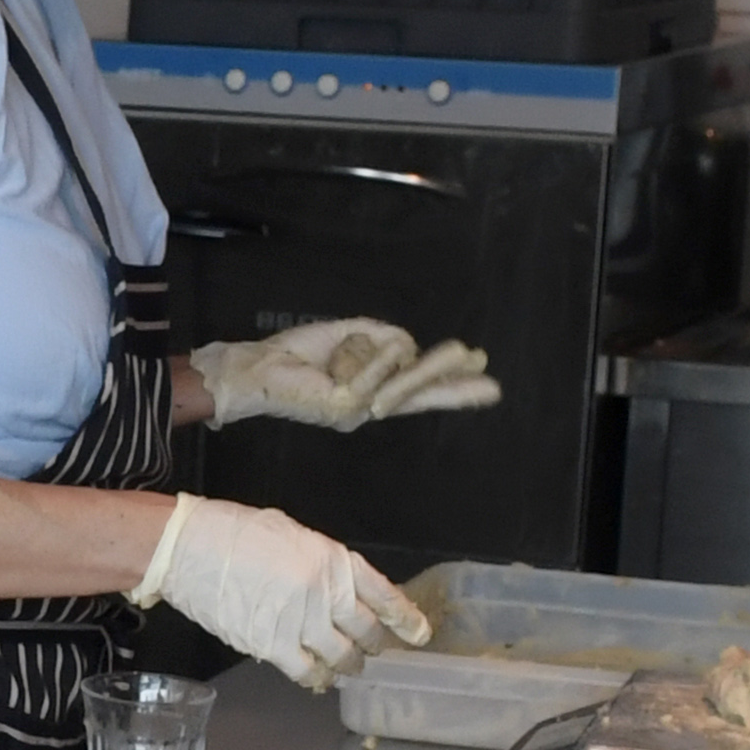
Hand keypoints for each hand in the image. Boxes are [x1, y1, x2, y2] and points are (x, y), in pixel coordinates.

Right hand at [129, 496, 433, 687]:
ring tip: (347, 668)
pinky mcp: (272, 644)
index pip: (383, 594)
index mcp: (333, 559)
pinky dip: (316, 678)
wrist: (189, 548)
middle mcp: (324, 592)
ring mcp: (300, 621)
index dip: (406, 618)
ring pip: (341, 657)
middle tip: (373, 652)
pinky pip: (306, 671)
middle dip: (375, 645)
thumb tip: (333, 592)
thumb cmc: (237, 534)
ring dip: (348, 666)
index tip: (419, 634)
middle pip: (366, 631)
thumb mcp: (293, 536)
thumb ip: (320, 565)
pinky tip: (316, 679)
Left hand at [186, 318, 499, 429]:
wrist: (259, 367)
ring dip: (403, 357)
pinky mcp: (345, 407)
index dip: (455, 388)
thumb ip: (386, 340)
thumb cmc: (302, 353)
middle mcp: (372, 408)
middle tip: (479, 357)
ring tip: (416, 355)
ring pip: (402, 373)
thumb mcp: (355, 337)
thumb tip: (408, 347)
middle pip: (422, 387)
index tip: (490, 386)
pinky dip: (368, 355)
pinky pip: (375, 370)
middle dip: (450, 370)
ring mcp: (360, 412)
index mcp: (376, 392)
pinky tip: (344, 358)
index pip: (423, 392)